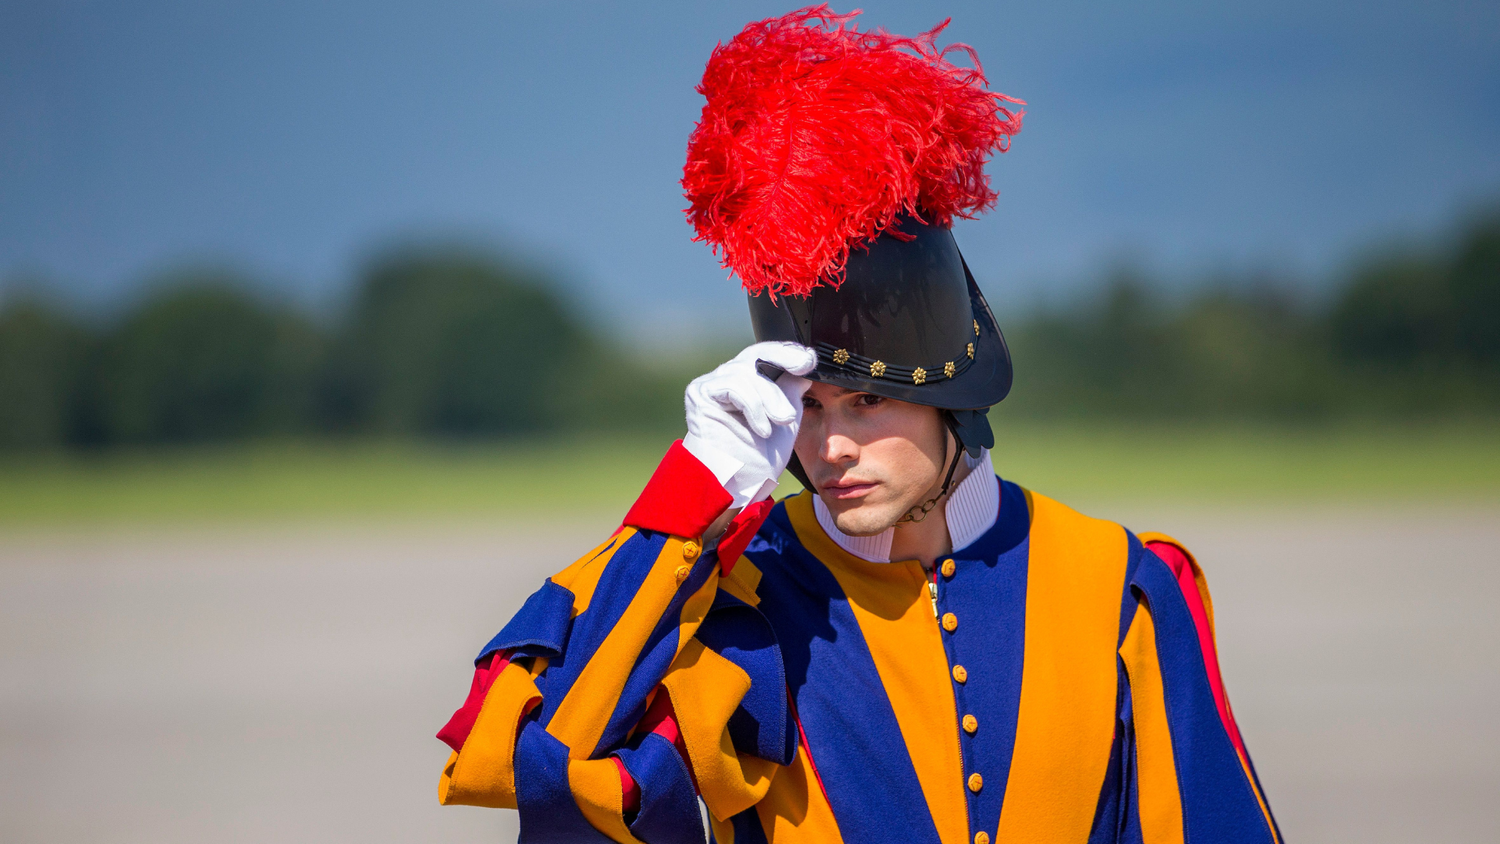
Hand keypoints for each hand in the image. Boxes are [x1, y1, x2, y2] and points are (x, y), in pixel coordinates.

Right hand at [682, 341, 816, 507]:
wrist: (738, 485)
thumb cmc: (759, 458)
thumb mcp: (787, 422)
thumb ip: (792, 393)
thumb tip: (805, 369)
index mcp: (749, 383)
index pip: (768, 356)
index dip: (789, 353)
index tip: (810, 359)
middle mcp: (729, 379)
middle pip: (757, 354)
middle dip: (784, 357)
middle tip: (804, 367)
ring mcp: (712, 384)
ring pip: (748, 373)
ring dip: (771, 398)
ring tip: (781, 422)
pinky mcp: (699, 393)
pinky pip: (734, 386)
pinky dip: (753, 407)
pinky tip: (761, 429)